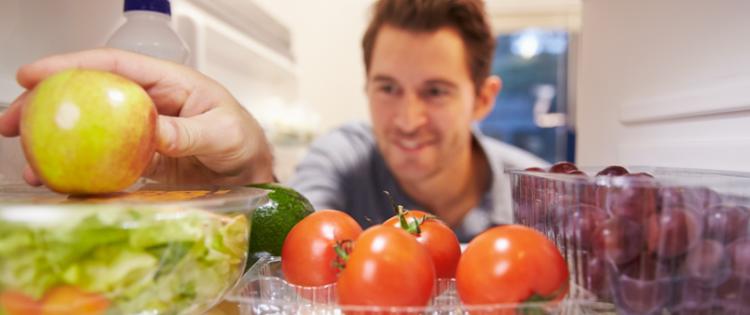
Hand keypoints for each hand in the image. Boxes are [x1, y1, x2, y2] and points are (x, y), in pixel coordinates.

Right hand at [0, 48, 273, 185]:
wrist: (248, 171)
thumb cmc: (242, 139)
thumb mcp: (223, 132)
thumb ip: (190, 132)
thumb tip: (154, 132)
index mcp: (165, 83)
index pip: (113, 66)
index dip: (70, 65)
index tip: (33, 75)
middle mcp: (145, 103)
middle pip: (87, 95)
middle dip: (44, 104)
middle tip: (8, 122)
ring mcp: (137, 132)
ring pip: (86, 128)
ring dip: (53, 143)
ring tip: (28, 162)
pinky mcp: (136, 159)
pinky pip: (100, 160)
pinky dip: (76, 170)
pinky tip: (58, 182)